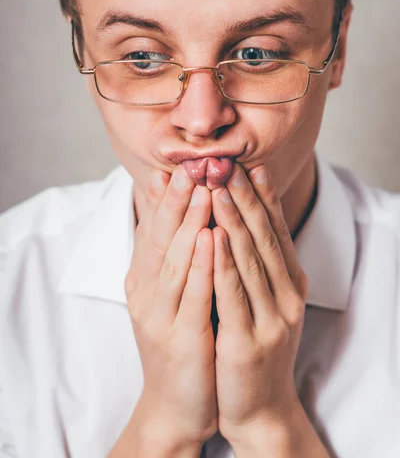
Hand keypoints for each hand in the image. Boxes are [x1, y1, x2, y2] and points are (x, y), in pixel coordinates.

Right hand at [124, 165, 217, 445]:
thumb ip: (175, 256)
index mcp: (144, 280)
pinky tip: (209, 240)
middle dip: (174, 199)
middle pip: (159, 238)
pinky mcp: (179, 340)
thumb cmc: (180, 339)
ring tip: (202, 190)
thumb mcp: (171, 295)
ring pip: (173, 262)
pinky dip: (199, 266)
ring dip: (188, 223)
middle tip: (187, 165)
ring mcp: (160, 317)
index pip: (152, 230)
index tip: (175, 164)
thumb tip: (182, 215)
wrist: (177, 403)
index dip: (163, 197)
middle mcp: (146, 294)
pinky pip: (191, 297)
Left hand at [210, 163, 308, 443]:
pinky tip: (213, 237)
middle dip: (245, 199)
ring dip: (233, 221)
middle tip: (230, 165)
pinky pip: (234, 295)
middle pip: (264, 238)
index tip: (249, 166)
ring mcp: (271, 319)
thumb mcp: (262, 300)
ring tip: (218, 188)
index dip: (263, 198)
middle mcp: (286, 296)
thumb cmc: (254, 346)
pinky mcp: (249, 341)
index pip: (275, 231)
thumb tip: (239, 223)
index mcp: (290, 283)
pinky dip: (224, 263)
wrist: (261, 407)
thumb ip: (255, 264)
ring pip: (250, 260)